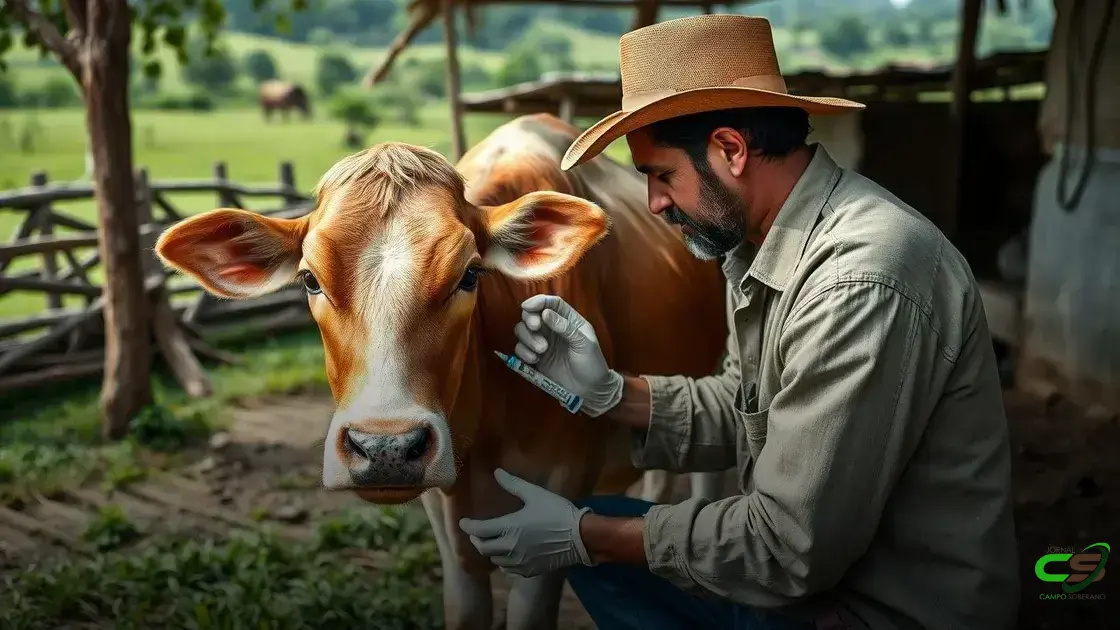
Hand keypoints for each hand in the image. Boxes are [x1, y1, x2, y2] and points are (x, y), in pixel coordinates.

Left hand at [459, 469, 593, 577]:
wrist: (579, 537)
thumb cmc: (557, 512)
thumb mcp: (535, 494)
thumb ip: (513, 484)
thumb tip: (496, 472)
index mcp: (509, 528)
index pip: (479, 530)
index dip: (468, 526)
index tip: (463, 522)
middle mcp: (509, 548)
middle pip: (483, 548)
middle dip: (476, 539)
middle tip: (476, 533)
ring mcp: (519, 562)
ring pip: (495, 560)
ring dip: (490, 551)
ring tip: (492, 542)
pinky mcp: (529, 571)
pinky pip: (508, 569)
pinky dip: (503, 562)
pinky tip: (507, 555)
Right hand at [513, 294, 623, 415]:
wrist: (589, 390)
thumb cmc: (592, 363)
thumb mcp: (583, 343)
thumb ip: (565, 327)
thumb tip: (545, 313)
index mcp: (568, 320)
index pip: (552, 304)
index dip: (538, 301)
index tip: (527, 306)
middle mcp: (553, 328)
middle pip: (532, 315)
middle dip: (530, 319)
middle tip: (535, 328)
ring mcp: (542, 343)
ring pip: (523, 331)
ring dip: (527, 338)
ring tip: (541, 350)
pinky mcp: (535, 358)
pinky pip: (520, 349)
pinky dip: (523, 352)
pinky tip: (535, 360)